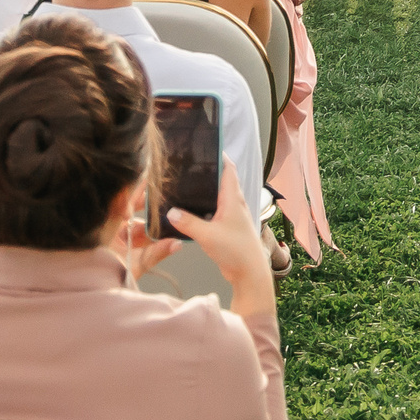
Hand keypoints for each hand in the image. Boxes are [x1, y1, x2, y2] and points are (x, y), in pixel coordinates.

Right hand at [162, 165, 275, 315]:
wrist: (250, 273)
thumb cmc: (235, 250)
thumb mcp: (207, 235)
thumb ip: (188, 223)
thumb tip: (169, 211)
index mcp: (233, 199)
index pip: (228, 169)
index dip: (219, 157)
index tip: (205, 147)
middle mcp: (235, 204)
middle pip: (222, 181)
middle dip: (208, 173)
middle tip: (188, 166)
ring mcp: (233, 216)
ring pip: (218, 197)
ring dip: (206, 191)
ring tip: (186, 186)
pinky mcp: (228, 228)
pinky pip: (216, 211)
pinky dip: (205, 207)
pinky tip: (191, 211)